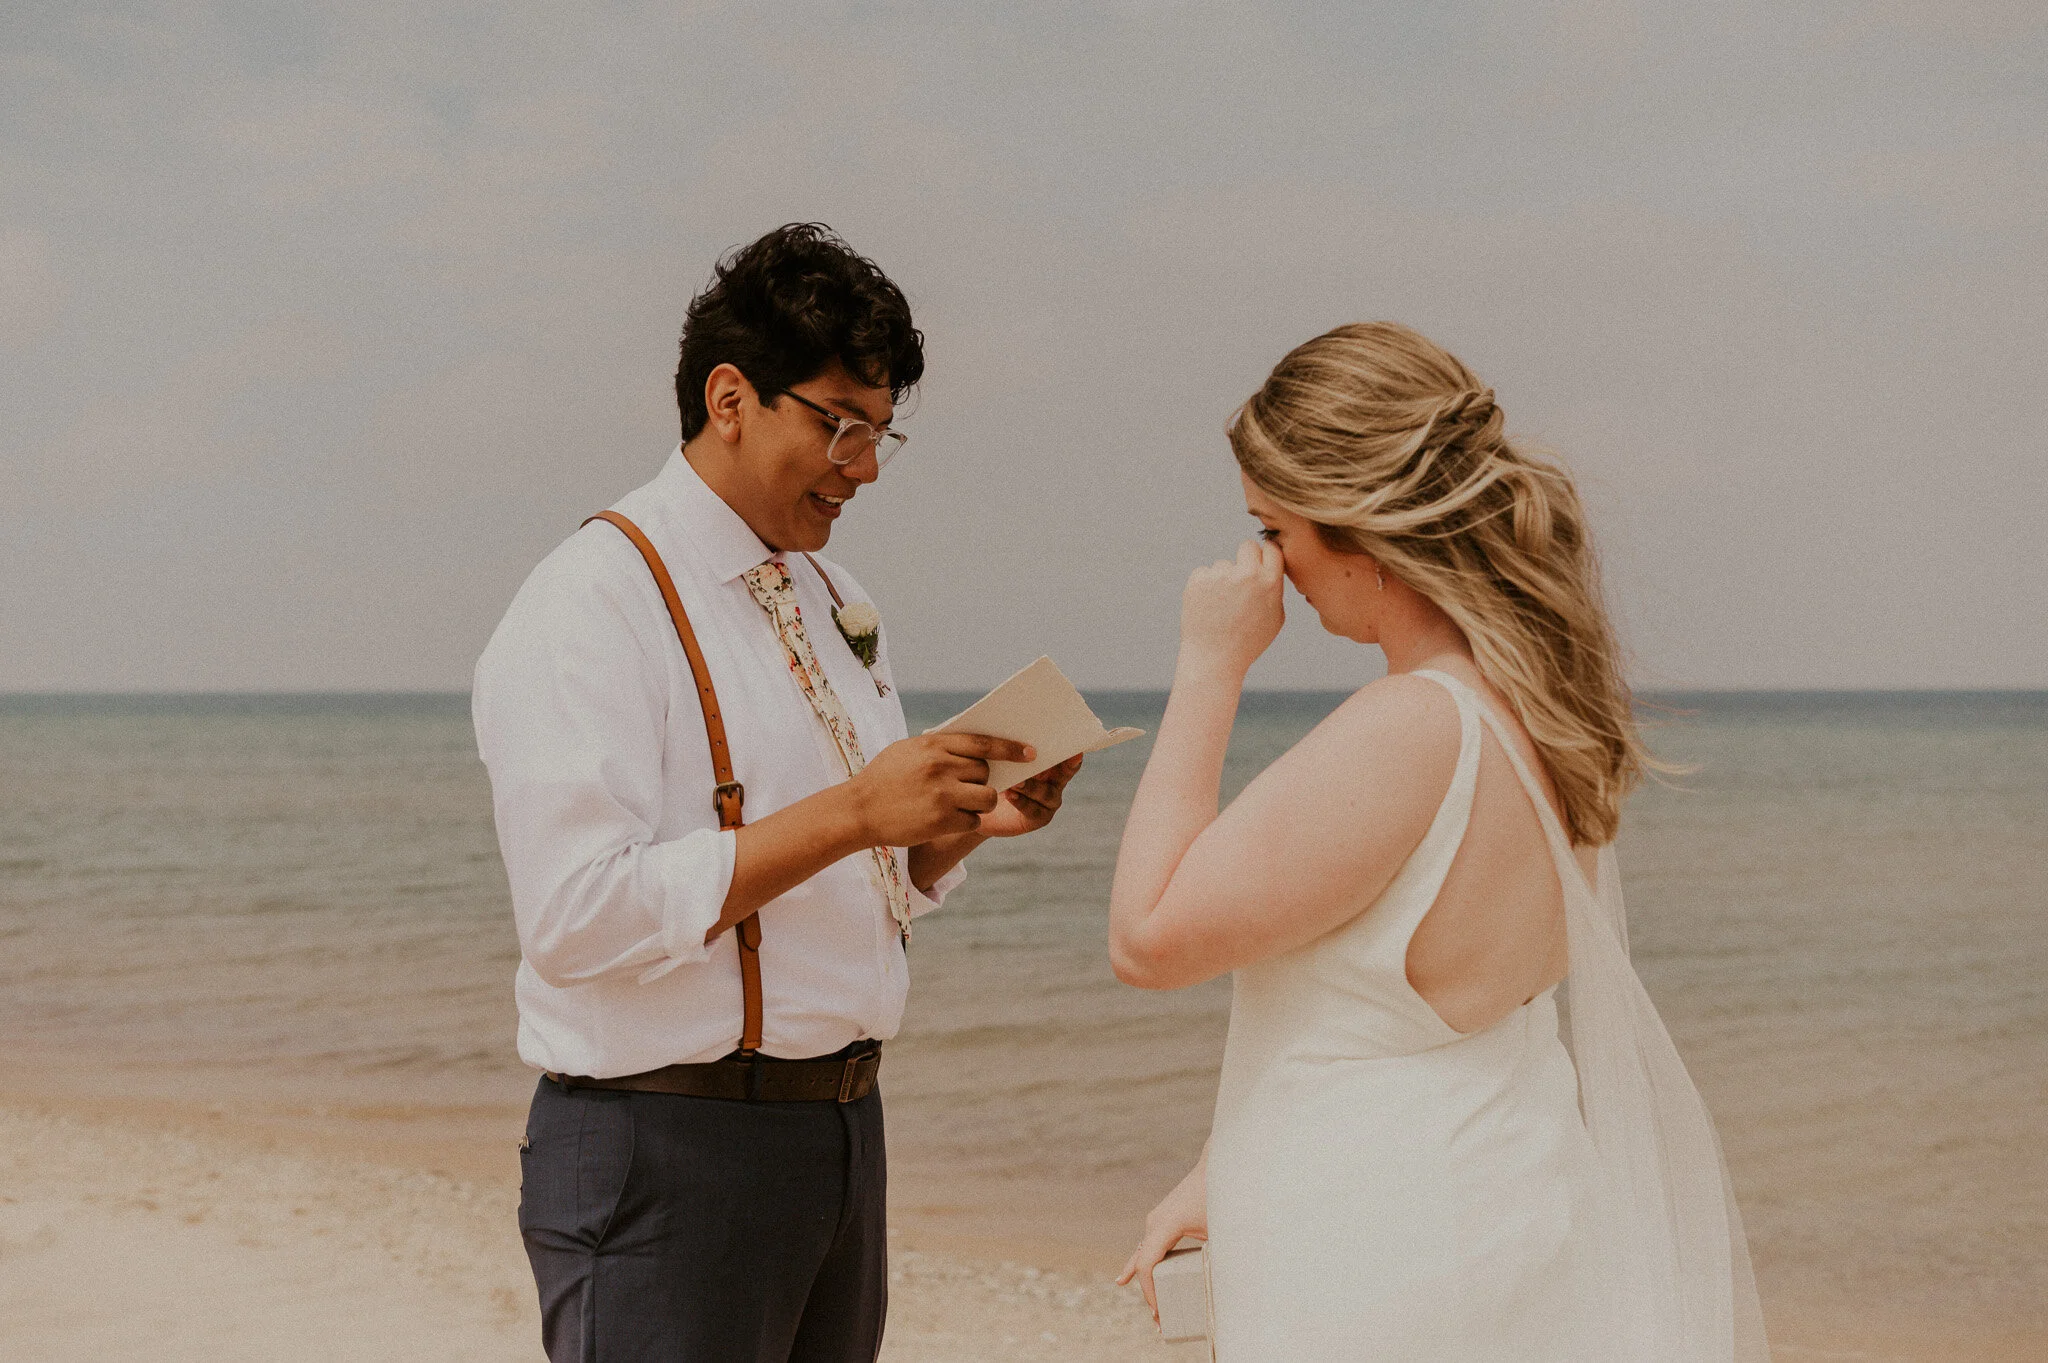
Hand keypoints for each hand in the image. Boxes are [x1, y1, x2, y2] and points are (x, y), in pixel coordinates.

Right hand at [850, 733, 1033, 846]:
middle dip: (981, 781)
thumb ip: (939, 747)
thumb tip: (975, 748)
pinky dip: (965, 822)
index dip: (1010, 748)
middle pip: (985, 773)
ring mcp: (942, 794)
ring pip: (986, 798)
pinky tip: (945, 820)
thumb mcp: (908, 750)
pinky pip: (973, 821)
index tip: (1030, 753)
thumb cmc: (884, 778)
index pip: (983, 743)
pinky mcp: (941, 820)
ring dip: (979, 803)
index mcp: (934, 744)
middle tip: (963, 788)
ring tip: (959, 805)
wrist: (858, 810)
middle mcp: (941, 767)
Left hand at [976, 754, 1082, 837]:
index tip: (1075, 746)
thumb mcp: (1001, 756)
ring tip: (1017, 781)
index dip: (1072, 751)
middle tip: (1056, 758)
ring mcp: (1048, 801)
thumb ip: (1013, 746)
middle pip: (1066, 773)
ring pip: (1046, 793)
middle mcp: (1054, 781)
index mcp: (1049, 763)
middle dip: (1065, 765)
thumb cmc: (992, 772)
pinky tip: (1010, 793)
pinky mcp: (1038, 817)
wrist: (980, 803)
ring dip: (1031, 786)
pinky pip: (1032, 809)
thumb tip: (1014, 731)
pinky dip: (1021, 800)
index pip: (1066, 755)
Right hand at [1116, 1154, 1207, 1322]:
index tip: (1159, 1313)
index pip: (1147, 1264)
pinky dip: (1138, 1265)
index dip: (1150, 1291)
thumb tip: (1228, 1283)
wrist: (1219, 1168)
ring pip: (1143, 1257)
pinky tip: (1123, 1279)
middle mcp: (1155, 1223)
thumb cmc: (1220, 1197)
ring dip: (1146, 1283)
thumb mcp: (1222, 1228)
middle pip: (1144, 1265)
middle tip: (1161, 1323)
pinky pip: (1146, 1248)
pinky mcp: (1162, 1221)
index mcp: (1165, 1225)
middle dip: (1151, 1295)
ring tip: (1152, 1310)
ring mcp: (1156, 1221)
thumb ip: (1221, 1253)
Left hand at [1180, 538, 1283, 676]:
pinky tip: (1208, 607)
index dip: (1266, 556)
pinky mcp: (1198, 579)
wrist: (1214, 658)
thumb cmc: (1248, 641)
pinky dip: (1205, 586)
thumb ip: (1274, 588)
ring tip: (1222, 607)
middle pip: (1247, 546)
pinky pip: (1204, 573)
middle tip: (1241, 579)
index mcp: (1269, 582)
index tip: (1262, 562)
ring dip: (1223, 579)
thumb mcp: (1275, 618)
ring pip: (1223, 564)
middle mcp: (1246, 574)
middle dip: (1246, 558)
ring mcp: (1220, 575)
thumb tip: (1271, 565)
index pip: (1271, 548)